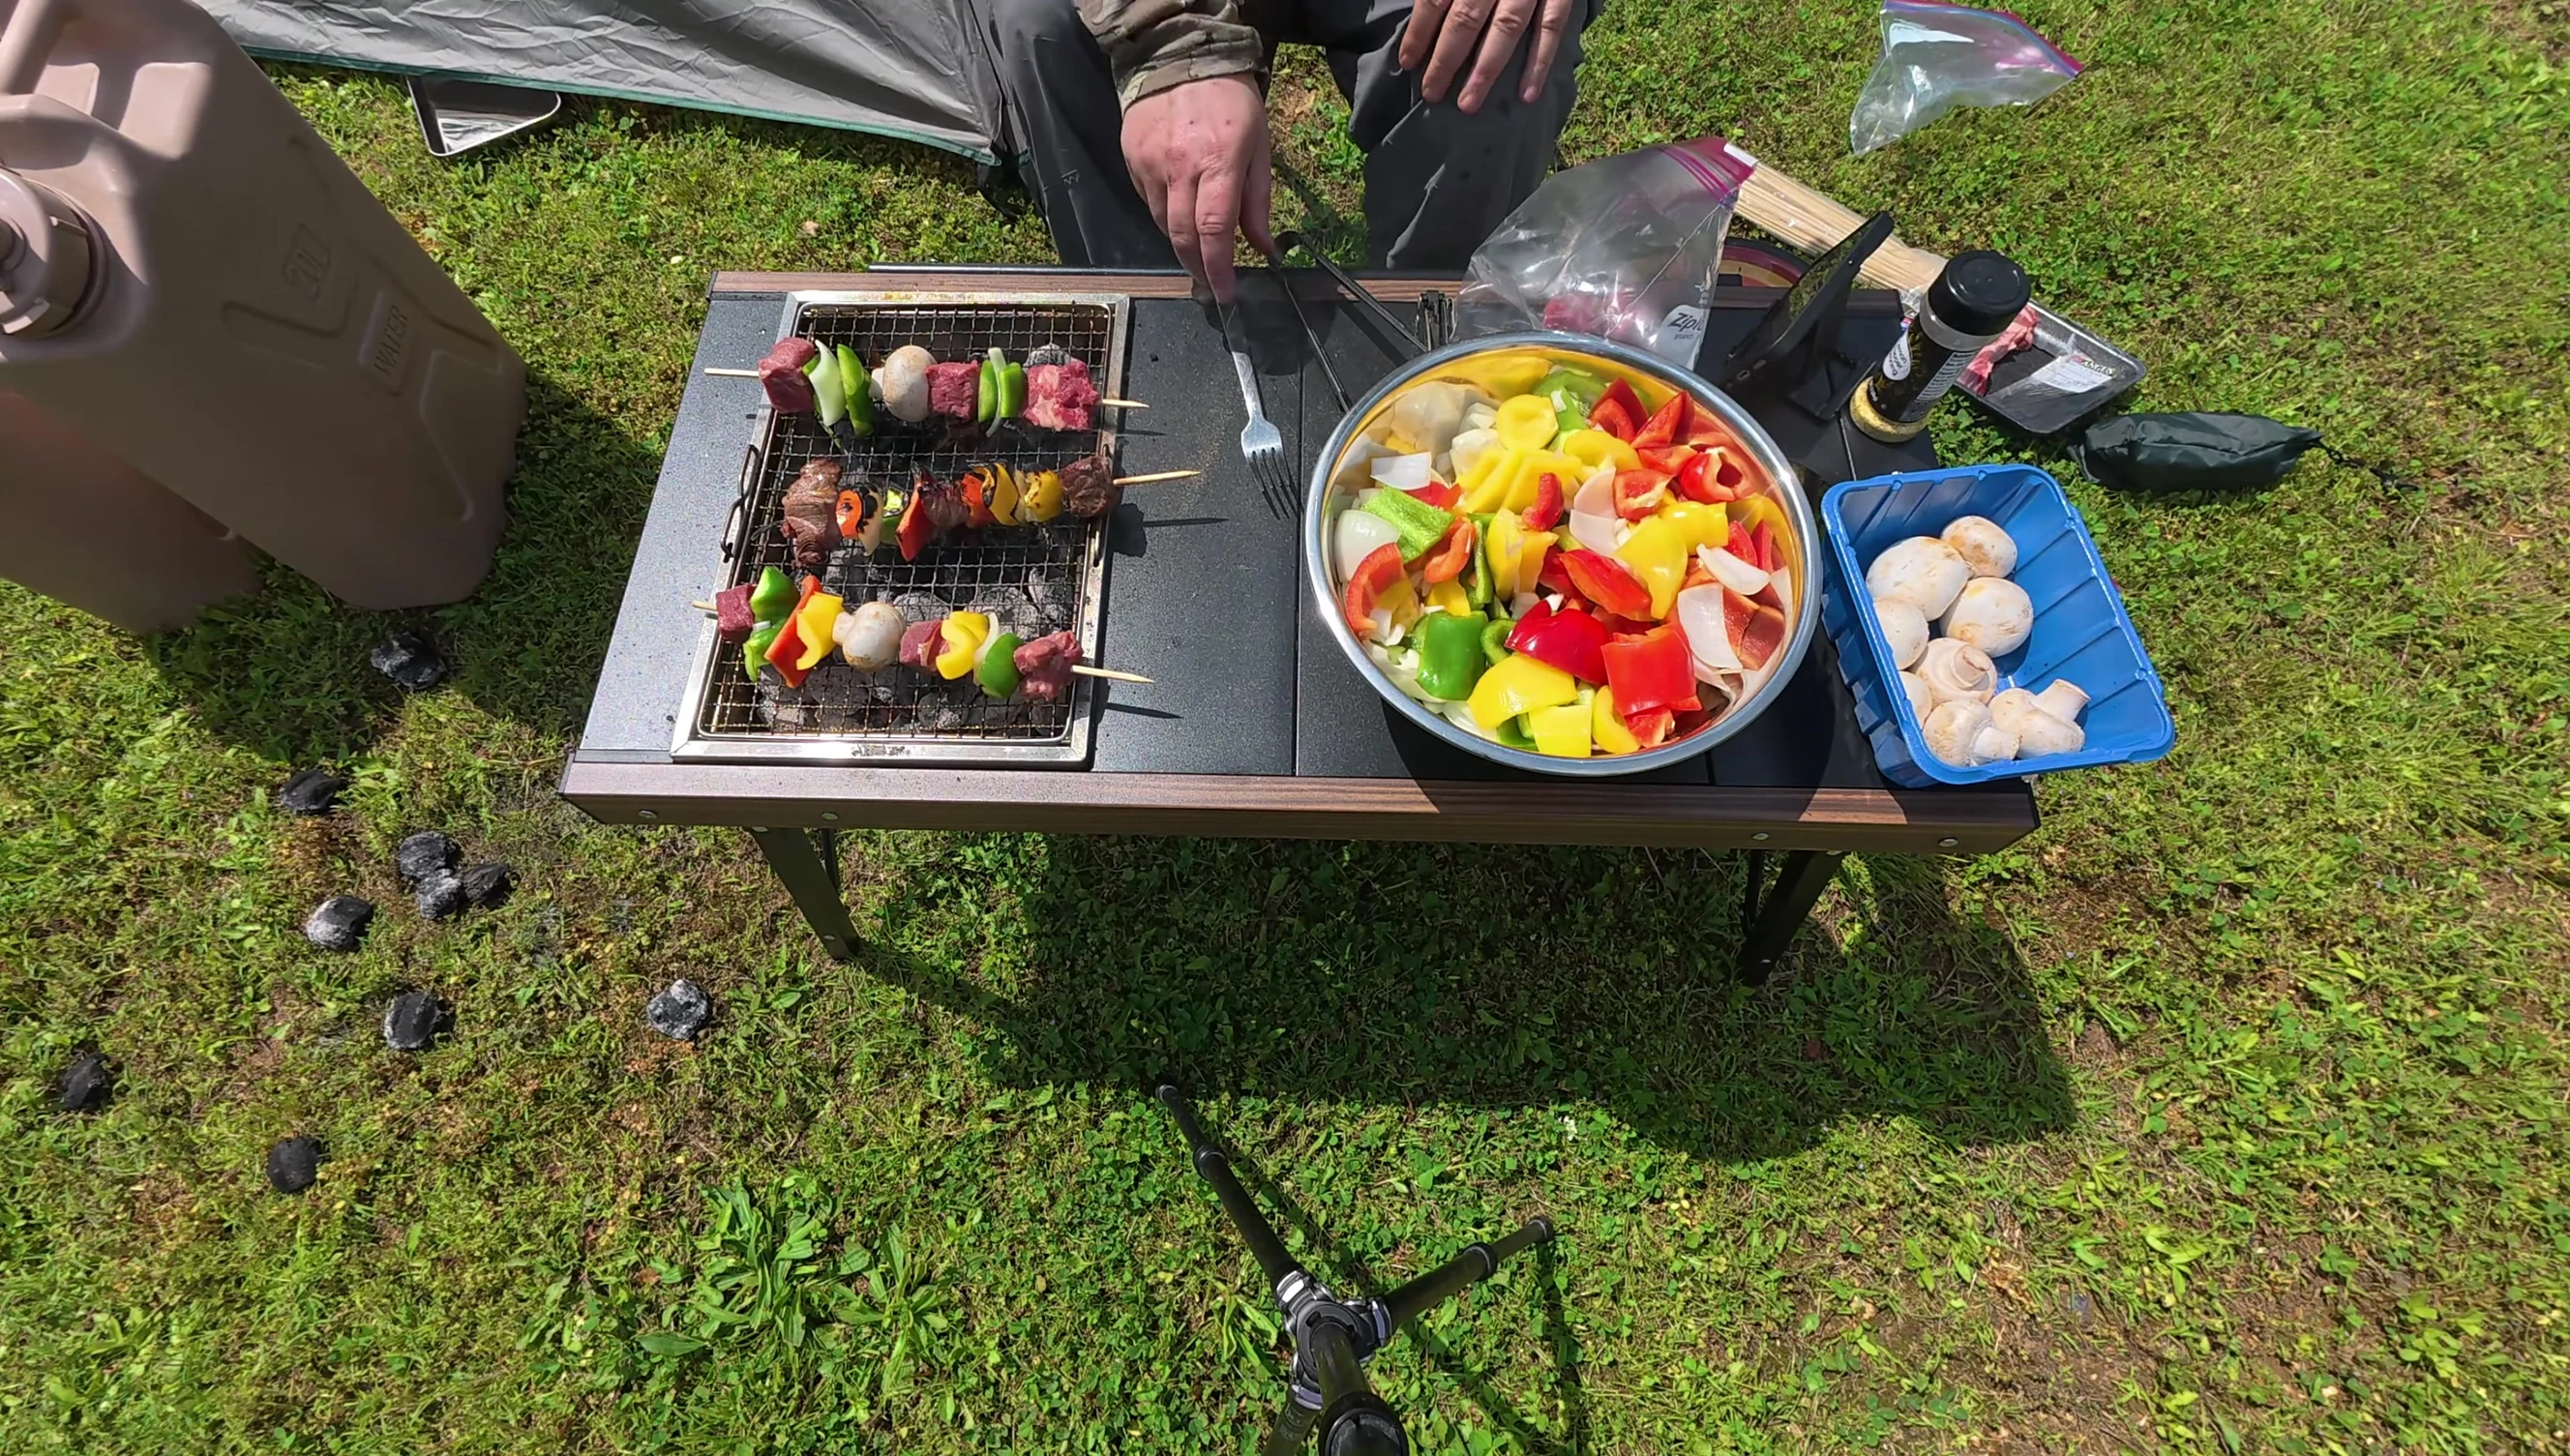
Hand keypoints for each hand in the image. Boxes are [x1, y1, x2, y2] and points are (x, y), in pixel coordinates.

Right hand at [1121, 74, 1274, 302]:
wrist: (1179, 58)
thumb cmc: (1230, 102)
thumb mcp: (1259, 146)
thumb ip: (1258, 201)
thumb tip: (1264, 248)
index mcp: (1218, 163)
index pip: (1214, 230)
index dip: (1219, 269)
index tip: (1226, 293)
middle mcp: (1179, 168)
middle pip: (1183, 237)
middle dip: (1198, 268)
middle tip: (1211, 285)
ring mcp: (1149, 165)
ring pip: (1162, 224)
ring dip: (1182, 243)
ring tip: (1199, 246)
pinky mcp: (1131, 160)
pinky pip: (1147, 202)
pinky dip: (1164, 215)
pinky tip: (1178, 209)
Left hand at [1399, 0, 1577, 112]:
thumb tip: (1421, 5)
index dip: (1420, 31)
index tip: (1407, 62)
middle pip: (1466, 18)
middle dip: (1446, 60)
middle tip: (1431, 93)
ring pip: (1506, 28)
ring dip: (1486, 70)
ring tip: (1468, 104)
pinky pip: (1552, 26)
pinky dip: (1540, 61)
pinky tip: (1528, 93)